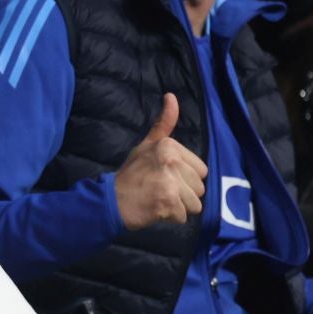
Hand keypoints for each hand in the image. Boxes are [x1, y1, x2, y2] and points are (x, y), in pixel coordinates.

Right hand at [114, 95, 207, 229]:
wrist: (111, 200)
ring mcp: (170, 182)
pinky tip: (157, 210)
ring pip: (196, 204)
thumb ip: (163, 123)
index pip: (201, 170)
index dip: (185, 178)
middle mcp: (171, 161)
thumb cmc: (132, 174)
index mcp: (169, 146)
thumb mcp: (147, 145)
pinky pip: (184, 216)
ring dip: (180, 207)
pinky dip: (172, 218)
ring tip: (160, 200)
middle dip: (184, 194)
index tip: (163, 177)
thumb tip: (171, 95)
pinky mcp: (168, 202)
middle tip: (161, 190)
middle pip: (200, 188)